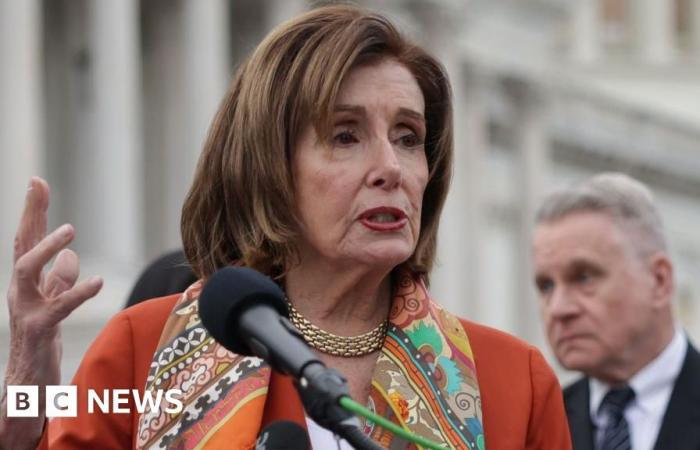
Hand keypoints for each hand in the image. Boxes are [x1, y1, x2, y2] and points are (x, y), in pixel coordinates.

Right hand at [1, 177, 102, 448]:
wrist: (25, 389)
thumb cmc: (39, 345)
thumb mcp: (52, 305)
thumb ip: (59, 281)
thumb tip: (69, 257)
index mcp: (27, 283)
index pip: (27, 240)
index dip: (33, 211)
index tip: (37, 180)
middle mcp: (20, 292)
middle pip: (20, 245)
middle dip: (29, 214)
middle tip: (38, 185)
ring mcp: (24, 310)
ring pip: (24, 270)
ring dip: (44, 248)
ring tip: (68, 230)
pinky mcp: (38, 332)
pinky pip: (56, 308)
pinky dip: (77, 293)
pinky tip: (98, 281)